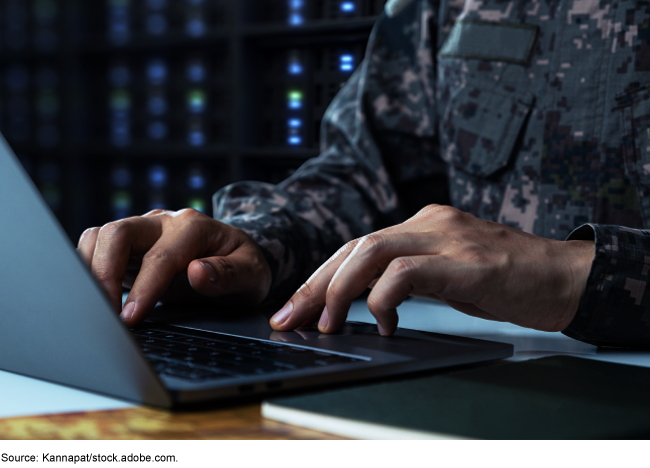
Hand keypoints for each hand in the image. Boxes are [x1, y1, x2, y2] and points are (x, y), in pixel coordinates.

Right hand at [77, 209, 271, 325]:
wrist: (238, 260)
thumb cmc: (245, 268)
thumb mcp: (253, 275)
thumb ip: (229, 274)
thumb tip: (197, 272)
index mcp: (195, 227)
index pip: (161, 256)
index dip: (144, 289)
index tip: (131, 318)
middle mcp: (165, 222)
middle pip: (119, 233)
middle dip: (104, 272)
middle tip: (104, 313)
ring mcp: (144, 231)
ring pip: (101, 236)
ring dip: (91, 269)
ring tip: (95, 308)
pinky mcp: (131, 246)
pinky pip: (98, 248)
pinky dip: (88, 268)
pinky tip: (94, 296)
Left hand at [270, 205, 593, 334]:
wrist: (565, 276)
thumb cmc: (507, 279)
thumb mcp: (448, 273)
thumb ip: (410, 276)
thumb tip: (365, 302)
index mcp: (422, 225)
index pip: (357, 246)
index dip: (320, 276)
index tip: (294, 307)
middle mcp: (428, 223)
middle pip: (354, 247)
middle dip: (314, 284)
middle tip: (289, 318)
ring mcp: (447, 238)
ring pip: (371, 251)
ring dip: (339, 290)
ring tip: (327, 324)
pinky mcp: (466, 262)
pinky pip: (407, 271)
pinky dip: (384, 298)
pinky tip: (386, 323)